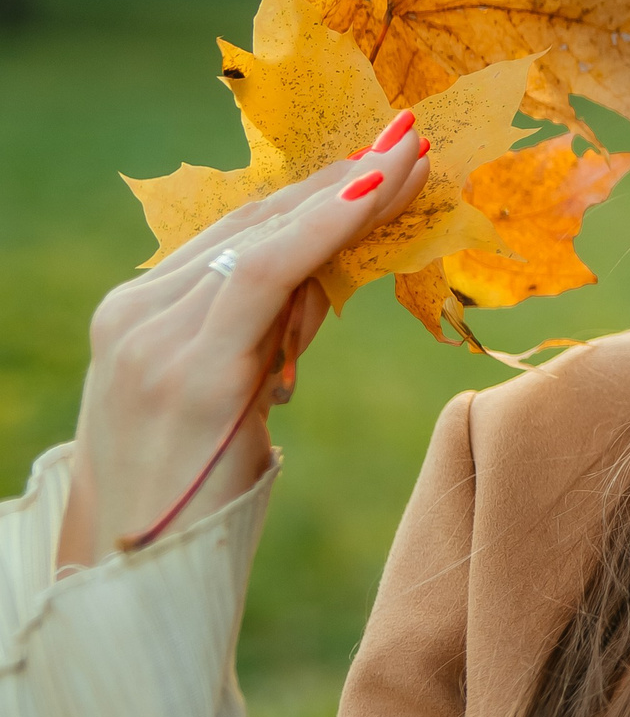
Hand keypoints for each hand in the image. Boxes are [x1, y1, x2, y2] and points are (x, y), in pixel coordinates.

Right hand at [57, 112, 433, 568]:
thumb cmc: (186, 493)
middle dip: (341, 181)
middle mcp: (137, 316)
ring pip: (266, 244)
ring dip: (349, 198)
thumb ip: (260, 337)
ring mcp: (155, 342)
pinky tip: (370, 199)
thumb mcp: (223, 397)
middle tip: (410, 136)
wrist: (129, 579)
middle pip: (256, 227)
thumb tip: (321, 284)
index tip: (378, 158)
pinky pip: (263, 278)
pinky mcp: (192, 375)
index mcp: (137, 316)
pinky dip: (322, 231)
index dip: (313, 192)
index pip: (238, 235)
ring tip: (412, 160)